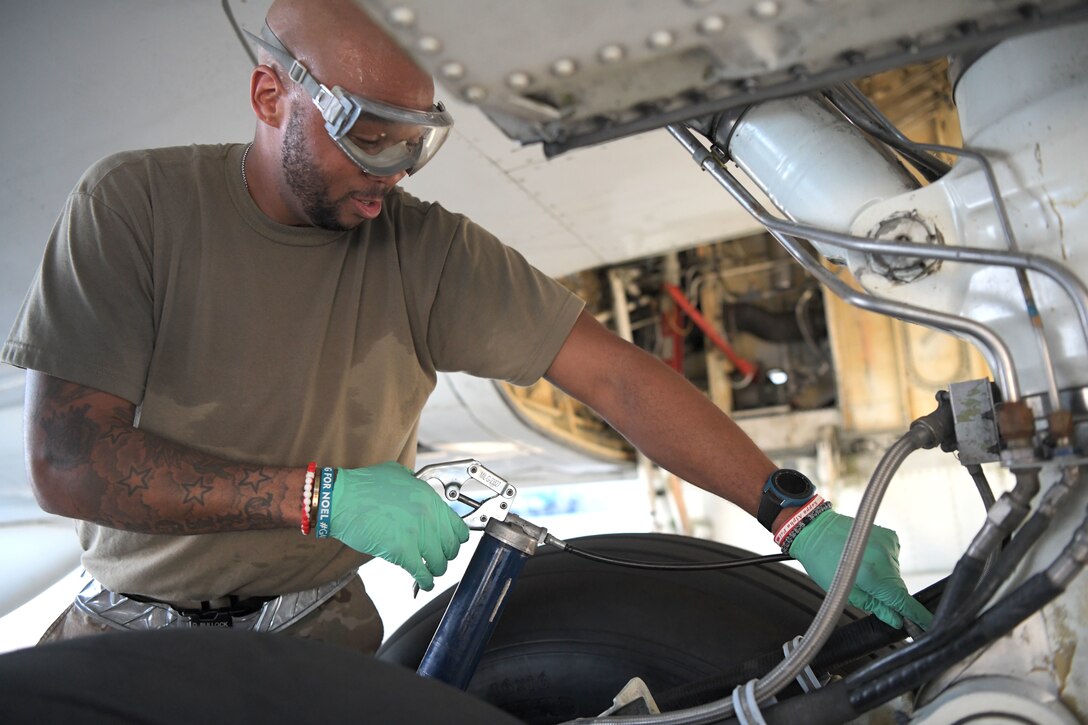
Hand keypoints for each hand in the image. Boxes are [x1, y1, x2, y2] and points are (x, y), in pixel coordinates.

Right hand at [328, 462, 469, 590]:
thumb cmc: (362, 486)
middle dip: (445, 556)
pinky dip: (425, 582)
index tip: (449, 543)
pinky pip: (422, 573)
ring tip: (429, 571)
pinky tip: (422, 584)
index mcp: (429, 498)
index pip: (458, 527)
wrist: (340, 499)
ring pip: (439, 563)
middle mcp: (428, 516)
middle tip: (437, 558)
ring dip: (435, 570)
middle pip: (451, 548)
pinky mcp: (402, 551)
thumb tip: (416, 487)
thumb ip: (413, 482)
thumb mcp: (396, 473)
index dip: (455, 539)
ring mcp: (417, 535)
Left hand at [787, 509, 932, 629]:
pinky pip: (892, 558)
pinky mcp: (890, 536)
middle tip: (864, 586)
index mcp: (875, 575)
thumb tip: (896, 619)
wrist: (816, 530)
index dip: (917, 616)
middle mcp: (886, 558)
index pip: (904, 601)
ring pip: (895, 572)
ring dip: (883, 576)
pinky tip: (866, 557)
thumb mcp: (846, 593)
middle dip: (887, 593)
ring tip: (860, 568)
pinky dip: (883, 562)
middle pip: (898, 587)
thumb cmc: (823, 560)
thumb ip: (875, 607)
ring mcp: (890, 544)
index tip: (927, 624)